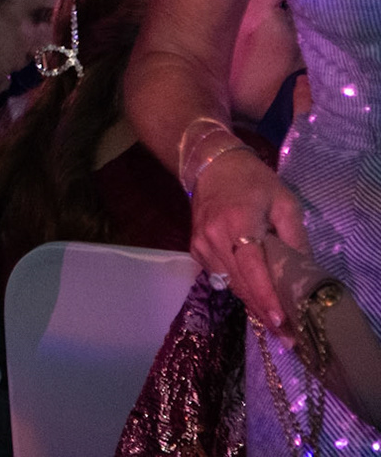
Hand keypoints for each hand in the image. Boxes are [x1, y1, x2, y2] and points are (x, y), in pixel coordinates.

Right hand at [190, 147, 308, 331]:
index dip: (266, 296)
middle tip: (288, 336)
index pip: (252, 268)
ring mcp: (200, 244)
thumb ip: (295, 237)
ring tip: (275, 320)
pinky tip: (255, 294)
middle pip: (240, 283)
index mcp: (237, 222)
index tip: (280, 322)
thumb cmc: (253, 181)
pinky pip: (219, 276)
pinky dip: (239, 287)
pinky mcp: (195, 248)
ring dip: (252, 302)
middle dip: (264, 310)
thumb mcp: (284, 202)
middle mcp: (213, 237)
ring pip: (229, 284)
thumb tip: (306, 274)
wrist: (212, 165)